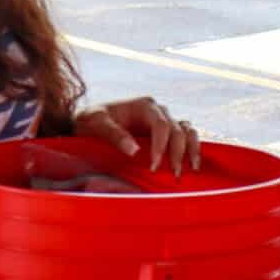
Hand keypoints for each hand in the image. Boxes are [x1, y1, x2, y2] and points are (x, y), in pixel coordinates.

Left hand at [73, 97, 199, 176]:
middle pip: (177, 130)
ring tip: (190, 169)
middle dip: (177, 152)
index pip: (161, 124)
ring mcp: (163, 121)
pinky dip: (191, 148)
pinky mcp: (164, 133)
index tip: (154, 166)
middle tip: (174, 174)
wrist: (87, 123)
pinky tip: (191, 164)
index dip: (161, 145)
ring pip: (187, 131)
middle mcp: (157, 111)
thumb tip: (134, 150)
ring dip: (191, 150)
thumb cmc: (90, 120)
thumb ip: (114, 134)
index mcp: (143, 105)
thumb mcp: (96, 124)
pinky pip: (186, 136)